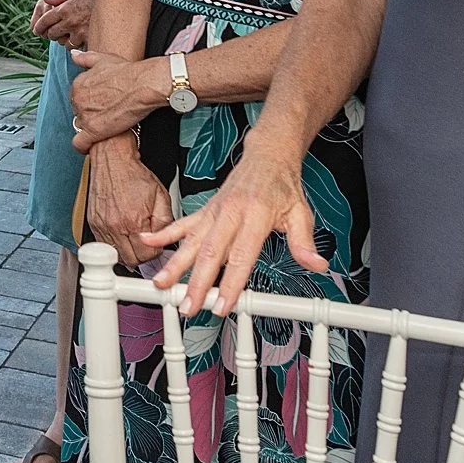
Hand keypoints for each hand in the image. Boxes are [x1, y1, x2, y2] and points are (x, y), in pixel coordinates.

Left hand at [30, 0, 94, 46]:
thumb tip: (46, 0)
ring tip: (68, 35)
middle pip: (52, 34)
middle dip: (50, 34)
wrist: (113, 1)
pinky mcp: (88, 39)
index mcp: (64, 9)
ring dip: (63, 40)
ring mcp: (79, 31)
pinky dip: (75, 44)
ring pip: (63, 43)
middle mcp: (70, 21)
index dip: (38, 27)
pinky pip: (76, 47)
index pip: (45, 21)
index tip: (37, 30)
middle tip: (53, 33)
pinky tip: (78, 39)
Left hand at [68, 49, 160, 148]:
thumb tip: (75, 56)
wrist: (143, 85)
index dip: (89, 103)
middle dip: (90, 115)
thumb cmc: (129, 72)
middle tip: (107, 115)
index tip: (100, 105)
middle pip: (78, 113)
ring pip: (81, 127)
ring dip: (91, 129)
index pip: (76, 99)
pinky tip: (93, 146)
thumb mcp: (104, 59)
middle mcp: (77, 100)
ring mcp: (84, 115)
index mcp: (78, 85)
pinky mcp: (94, 131)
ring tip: (107, 127)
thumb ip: (86, 59)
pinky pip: (81, 144)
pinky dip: (84, 147)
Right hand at [85, 137, 174, 270]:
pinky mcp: (93, 223)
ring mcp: (102, 226)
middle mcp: (116, 226)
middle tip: (146, 246)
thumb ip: (165, 222)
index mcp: (134, 221)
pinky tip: (122, 235)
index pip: (147, 256)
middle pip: (131, 261)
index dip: (155, 252)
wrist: (112, 159)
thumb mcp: (161, 196)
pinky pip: (104, 245)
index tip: (156, 245)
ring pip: (116, 256)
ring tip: (134, 240)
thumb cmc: (135, 175)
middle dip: (141, 256)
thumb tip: (164, 241)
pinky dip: (114, 245)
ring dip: (127, 252)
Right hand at [143, 136, 322, 315]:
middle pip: (210, 254)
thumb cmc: (282, 186)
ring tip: (161, 284)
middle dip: (197, 283)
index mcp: (254, 217)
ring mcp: (214, 212)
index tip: (222, 305)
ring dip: (175, 265)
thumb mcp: (301, 213)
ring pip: (191, 241)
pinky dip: (163, 233)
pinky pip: (182, 223)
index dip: (230, 283)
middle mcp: (230, 214)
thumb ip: (304, 242)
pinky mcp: (205, 210)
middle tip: (188, 306)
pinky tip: (147, 241)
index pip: (241, 257)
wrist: (267, 156)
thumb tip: (316, 264)